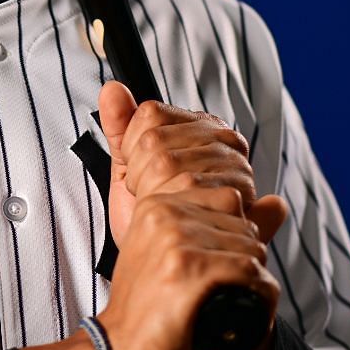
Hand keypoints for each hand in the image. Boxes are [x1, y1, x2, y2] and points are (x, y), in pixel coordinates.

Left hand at [97, 80, 262, 245]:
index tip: (140, 174)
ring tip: (167, 209)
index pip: (150, 115)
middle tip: (153, 198)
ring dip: (154, 195)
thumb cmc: (152, 216)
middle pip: (154, 140)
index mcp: (202, 125)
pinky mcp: (238, 194)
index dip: (132, 150)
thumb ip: (120, 126)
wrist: (168, 262)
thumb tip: (112, 87)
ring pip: (165, 163)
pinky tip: (178, 217)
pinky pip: (184, 188)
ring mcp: (234, 165)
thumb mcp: (128, 168)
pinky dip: (169, 207)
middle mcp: (225, 140)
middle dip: (140, 176)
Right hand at [98, 184, 287, 349]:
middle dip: (246, 258)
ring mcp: (176, 241)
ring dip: (254, 279)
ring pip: (251, 249)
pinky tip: (250, 310)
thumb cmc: (147, 307)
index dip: (235, 235)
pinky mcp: (189, 271)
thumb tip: (280, 203)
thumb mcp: (164, 250)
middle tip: (228, 290)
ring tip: (234, 301)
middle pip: (243, 225)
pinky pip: (249, 272)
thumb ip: (208, 223)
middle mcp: (165, 214)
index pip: (229, 199)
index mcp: (157, 203)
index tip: (219, 265)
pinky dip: (260, 293)